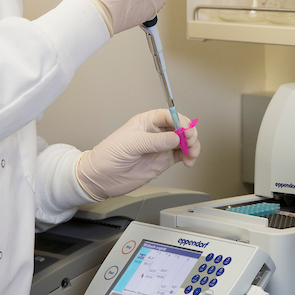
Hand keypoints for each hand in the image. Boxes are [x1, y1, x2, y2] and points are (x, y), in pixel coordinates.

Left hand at [76, 109, 200, 200]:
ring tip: (191, 154)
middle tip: (190, 142)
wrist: (101, 178)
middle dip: (189, 133)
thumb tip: (176, 137)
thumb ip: (155, 141)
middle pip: (181, 127)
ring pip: (184, 142)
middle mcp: (156, 133)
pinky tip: (188, 161)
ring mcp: (161, 147)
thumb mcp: (131, 144)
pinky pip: (182, 155)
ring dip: (192, 146)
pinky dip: (189, 157)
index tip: (185, 129)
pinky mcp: (164, 160)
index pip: (169, 116)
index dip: (180, 121)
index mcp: (147, 122)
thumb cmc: (109, 155)